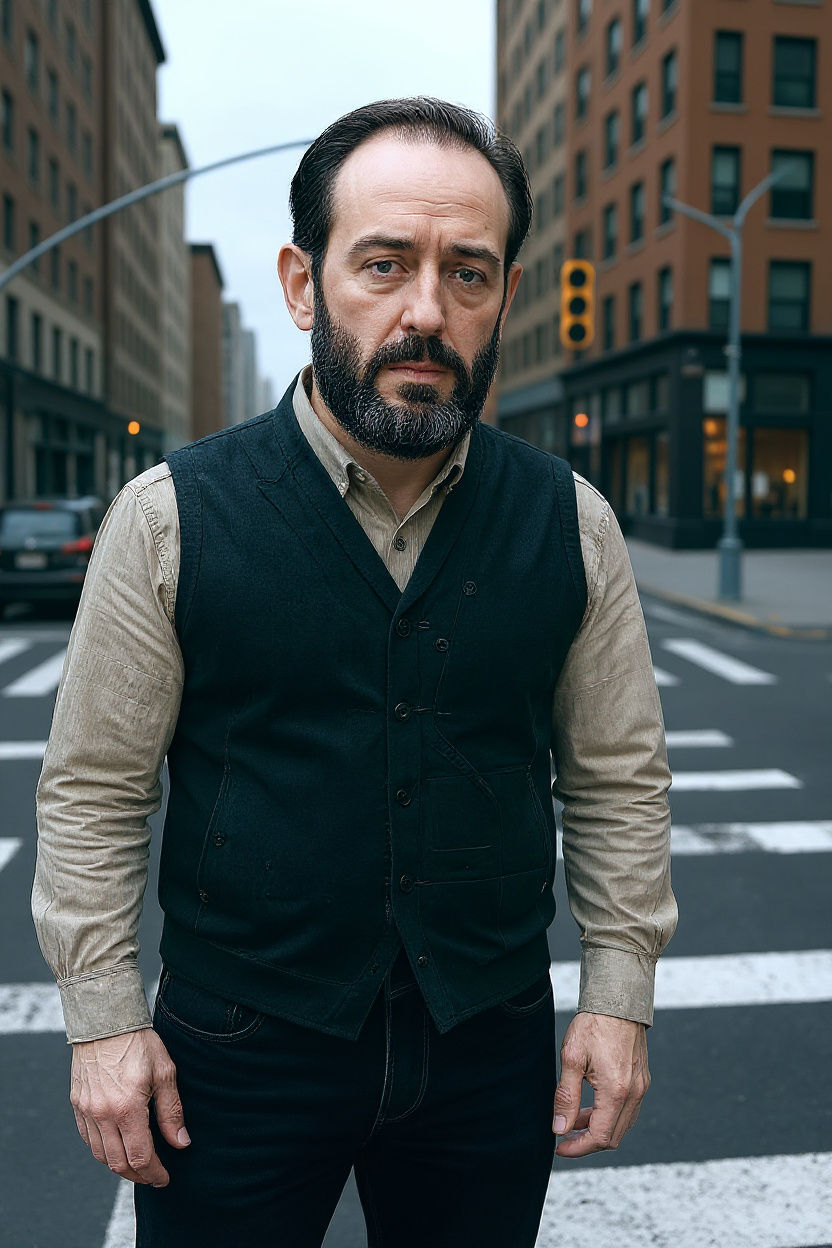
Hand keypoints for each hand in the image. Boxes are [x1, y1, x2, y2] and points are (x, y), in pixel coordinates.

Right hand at [70, 1028, 189, 1185]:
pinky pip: (88, 1139)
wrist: (105, 1022)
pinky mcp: (77, 1104)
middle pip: (119, 1163)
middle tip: (153, 1176)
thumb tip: (181, 1142)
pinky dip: (102, 1150)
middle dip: (138, 1175)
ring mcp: (86, 1111)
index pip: (141, 1157)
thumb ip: (172, 1111)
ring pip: (101, 1155)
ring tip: (137, 1164)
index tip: (164, 1178)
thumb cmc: (138, 1043)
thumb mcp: (165, 1072)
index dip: (154, 1173)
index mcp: (127, 1109)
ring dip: (119, 1166)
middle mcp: (103, 1115)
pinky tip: (116, 1146)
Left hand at [552, 1012, 649, 1157]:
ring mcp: (641, 1087)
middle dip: (586, 1141)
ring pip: (621, 1125)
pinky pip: (627, 1110)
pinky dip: (608, 1115)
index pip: (600, 1137)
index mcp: (616, 1091)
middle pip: (612, 1137)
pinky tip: (589, 1105)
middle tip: (563, 1135)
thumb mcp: (571, 1058)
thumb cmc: (594, 1025)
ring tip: (572, 1118)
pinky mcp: (642, 1080)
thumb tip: (559, 1128)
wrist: (618, 1001)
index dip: (578, 1147)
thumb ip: (566, 1097)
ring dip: (597, 1128)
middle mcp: (634, 1094)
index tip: (559, 1146)